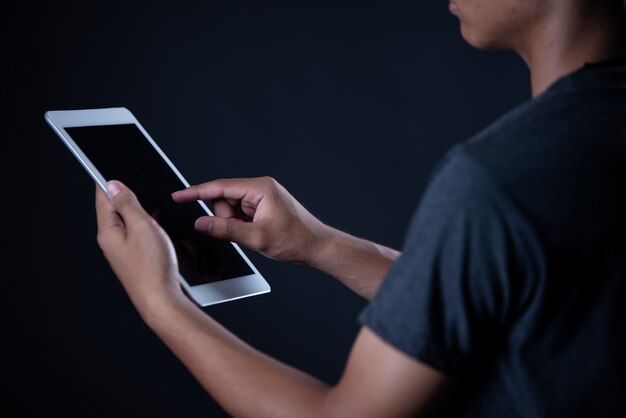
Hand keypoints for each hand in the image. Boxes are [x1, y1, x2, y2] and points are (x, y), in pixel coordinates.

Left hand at [96, 180, 184, 312]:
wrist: (160, 298)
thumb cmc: (152, 266)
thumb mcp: (141, 225)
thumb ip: (127, 204)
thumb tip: (114, 185)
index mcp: (108, 231)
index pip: (103, 198)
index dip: (108, 181)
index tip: (112, 169)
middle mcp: (111, 241)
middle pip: (113, 209)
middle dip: (123, 194)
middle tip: (136, 182)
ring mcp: (123, 251)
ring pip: (127, 222)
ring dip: (137, 210)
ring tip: (148, 202)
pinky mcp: (135, 258)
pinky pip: (136, 234)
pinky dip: (145, 224)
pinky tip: (156, 223)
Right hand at [171, 177, 330, 265]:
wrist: (317, 247)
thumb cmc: (295, 239)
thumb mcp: (257, 237)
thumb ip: (225, 229)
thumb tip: (201, 223)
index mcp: (260, 188)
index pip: (220, 188)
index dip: (196, 192)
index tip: (178, 195)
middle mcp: (260, 189)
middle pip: (224, 200)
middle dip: (227, 219)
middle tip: (245, 232)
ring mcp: (262, 198)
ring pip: (231, 210)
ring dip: (236, 224)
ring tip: (255, 234)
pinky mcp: (264, 207)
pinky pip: (241, 215)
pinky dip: (243, 226)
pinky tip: (257, 233)